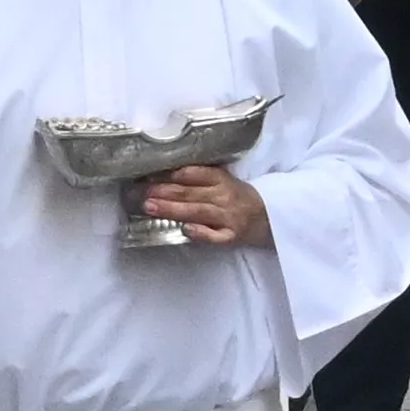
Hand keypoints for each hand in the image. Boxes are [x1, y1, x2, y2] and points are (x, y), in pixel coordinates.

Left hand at [136, 164, 269, 248]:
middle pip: (189, 193)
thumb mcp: (222, 181)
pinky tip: (186, 230)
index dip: (169, 174)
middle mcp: (224, 196)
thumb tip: (162, 177)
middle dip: (163, 192)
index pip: (192, 173)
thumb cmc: (237, 198)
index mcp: (220, 179)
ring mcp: (228, 217)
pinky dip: (201, 233)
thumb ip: (198, 179)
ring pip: (197, 212)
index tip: (148, 175)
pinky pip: (215, 236)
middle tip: (140, 192)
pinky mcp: (231, 237)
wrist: (268, 217)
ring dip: (172, 209)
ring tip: (150, 207)